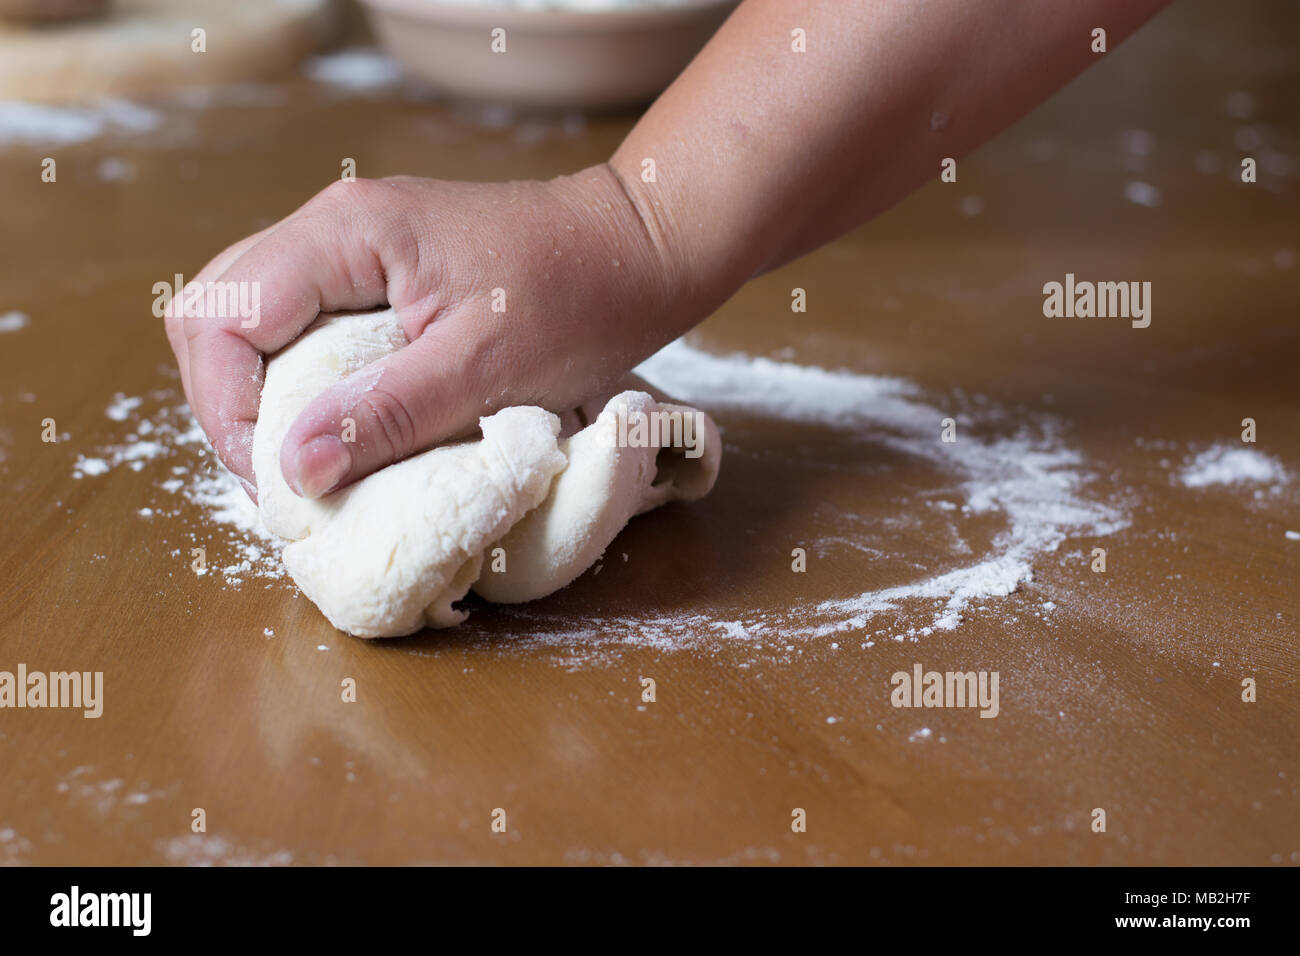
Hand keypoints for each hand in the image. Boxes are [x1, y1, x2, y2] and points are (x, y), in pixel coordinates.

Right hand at [164, 165, 688, 499]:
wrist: (637, 251)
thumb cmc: (579, 300)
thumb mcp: (486, 369)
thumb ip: (387, 412)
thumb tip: (295, 469)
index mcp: (346, 233)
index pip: (222, 317)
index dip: (227, 409)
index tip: (279, 482)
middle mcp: (332, 226)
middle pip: (217, 311)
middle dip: (229, 405)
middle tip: (281, 479)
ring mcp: (352, 244)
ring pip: (251, 317)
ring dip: (259, 394)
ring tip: (304, 463)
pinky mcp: (377, 270)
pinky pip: (300, 323)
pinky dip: (298, 378)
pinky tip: (334, 425)